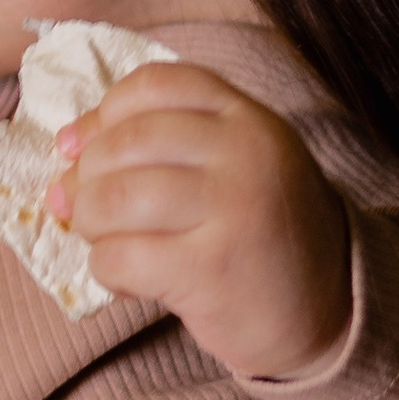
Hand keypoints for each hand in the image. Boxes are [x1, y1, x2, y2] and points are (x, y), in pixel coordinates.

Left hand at [53, 59, 349, 378]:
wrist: (331, 314)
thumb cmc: (263, 235)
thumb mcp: (233, 167)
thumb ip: (162, 142)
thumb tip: (67, 143)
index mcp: (249, 118)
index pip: (156, 84)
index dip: (104, 113)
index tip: (84, 148)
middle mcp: (246, 153)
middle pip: (124, 141)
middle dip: (85, 177)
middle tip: (86, 209)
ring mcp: (234, 209)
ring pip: (113, 198)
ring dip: (89, 223)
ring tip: (104, 241)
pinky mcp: (213, 269)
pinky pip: (121, 257)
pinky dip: (106, 269)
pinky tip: (128, 278)